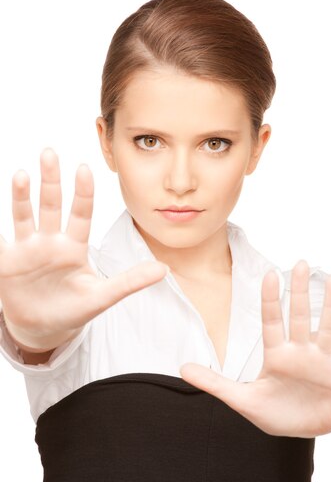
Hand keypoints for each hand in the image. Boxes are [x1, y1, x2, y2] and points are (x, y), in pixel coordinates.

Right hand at [0, 148, 167, 349]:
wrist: (44, 328)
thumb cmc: (74, 309)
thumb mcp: (102, 297)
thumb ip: (130, 282)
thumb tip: (164, 270)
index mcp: (74, 247)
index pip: (81, 214)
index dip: (83, 193)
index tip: (85, 169)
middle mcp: (50, 242)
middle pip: (51, 205)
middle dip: (51, 181)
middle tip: (50, 153)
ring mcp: (27, 250)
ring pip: (24, 216)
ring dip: (21, 196)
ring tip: (22, 175)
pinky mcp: (8, 262)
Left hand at [179, 260, 330, 437]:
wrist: (298, 430)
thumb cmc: (273, 411)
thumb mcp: (241, 399)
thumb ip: (213, 383)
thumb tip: (181, 368)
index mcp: (276, 355)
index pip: (272, 322)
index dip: (272, 300)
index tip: (271, 275)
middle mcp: (300, 352)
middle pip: (300, 317)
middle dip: (300, 292)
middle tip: (301, 262)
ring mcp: (321, 363)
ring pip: (328, 330)